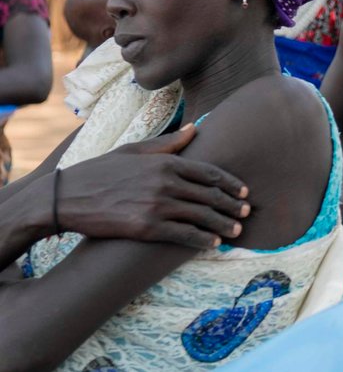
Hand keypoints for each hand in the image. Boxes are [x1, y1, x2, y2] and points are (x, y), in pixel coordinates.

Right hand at [57, 123, 249, 248]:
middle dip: (232, 204)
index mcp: (165, 161)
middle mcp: (166, 182)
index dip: (230, 183)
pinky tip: (213, 242)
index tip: (243, 190)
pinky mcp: (146, 227)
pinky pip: (182, 234)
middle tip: (247, 211)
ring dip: (223, 223)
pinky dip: (201, 238)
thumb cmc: (99, 172)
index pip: (209, 172)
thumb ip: (168, 143)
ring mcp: (157, 205)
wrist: (65, 197)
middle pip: (210, 195)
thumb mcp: (134, 150)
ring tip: (236, 230)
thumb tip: (196, 128)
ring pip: (201, 215)